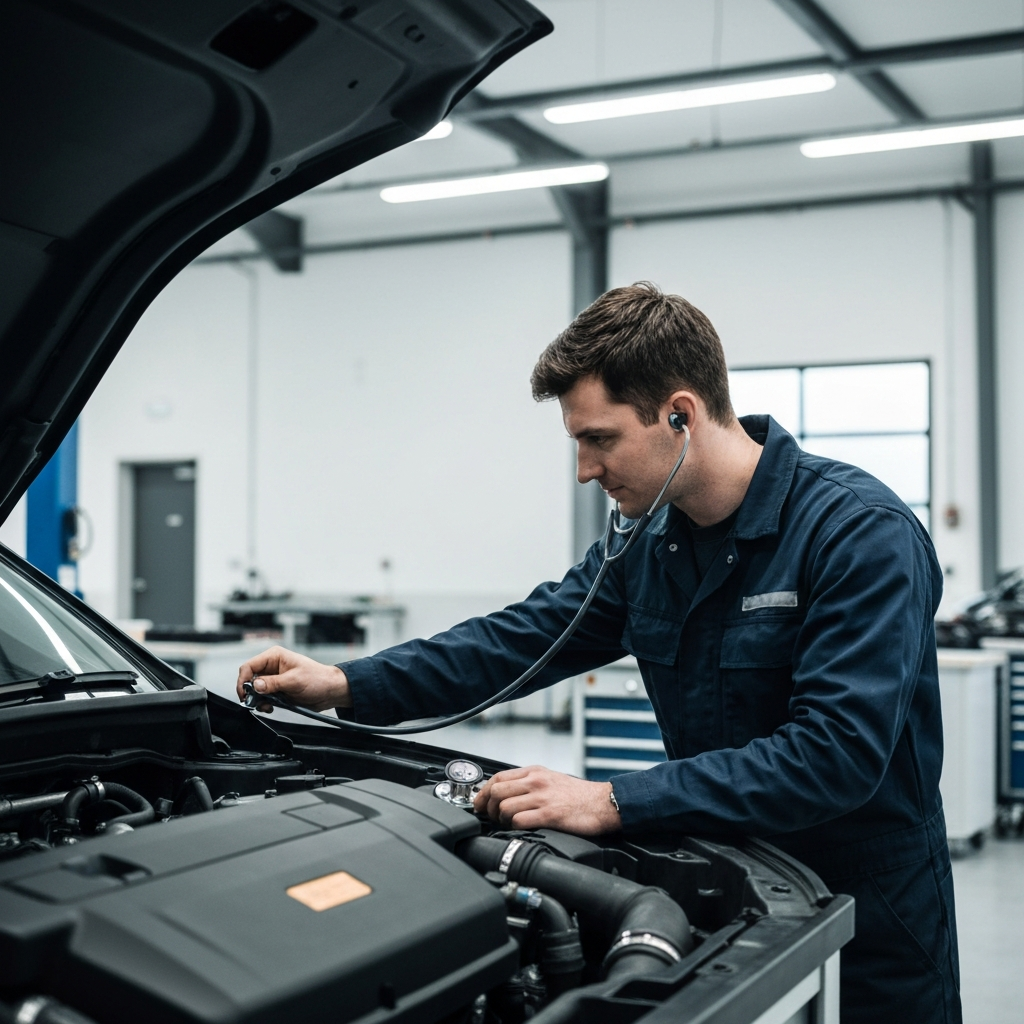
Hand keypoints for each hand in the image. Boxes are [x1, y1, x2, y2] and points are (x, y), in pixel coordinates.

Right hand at [236, 646, 350, 712]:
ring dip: (257, 700)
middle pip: (249, 678)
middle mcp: (272, 666)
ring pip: (254, 690)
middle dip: (250, 692)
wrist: (330, 691)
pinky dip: (263, 704)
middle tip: (256, 703)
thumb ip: (273, 683)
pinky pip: (262, 697)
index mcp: (274, 656)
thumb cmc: (318, 679)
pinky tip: (271, 707)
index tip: (245, 694)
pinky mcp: (277, 690)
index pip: (249, 666)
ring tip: (267, 706)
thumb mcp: (294, 681)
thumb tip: (255, 685)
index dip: (244, 680)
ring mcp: (274, 679)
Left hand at [473, 765, 621, 834]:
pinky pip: (519, 821)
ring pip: (504, 807)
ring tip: (507, 825)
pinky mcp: (549, 814)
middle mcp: (536, 781)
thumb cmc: (578, 795)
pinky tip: (520, 829)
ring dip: (501, 820)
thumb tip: (505, 794)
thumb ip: (528, 783)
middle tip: (490, 818)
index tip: (479, 804)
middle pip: (496, 791)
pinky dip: (514, 827)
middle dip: (487, 808)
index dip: (483, 793)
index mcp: (534, 771)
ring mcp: (542, 797)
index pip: (497, 777)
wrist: (603, 803)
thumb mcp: (550, 779)